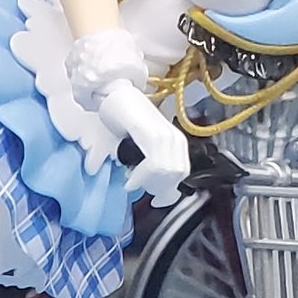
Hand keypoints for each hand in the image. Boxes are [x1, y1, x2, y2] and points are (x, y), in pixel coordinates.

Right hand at [99, 78, 189, 205]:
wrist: (115, 95)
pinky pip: (155, 165)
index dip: (169, 193)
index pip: (183, 173)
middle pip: (176, 177)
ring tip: (134, 181)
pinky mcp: (153, 135)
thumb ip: (148, 164)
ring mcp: (166, 136)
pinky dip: (142, 177)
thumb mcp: (140, 146)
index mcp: (176, 141)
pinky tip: (131, 179)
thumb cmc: (124, 118)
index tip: (156, 202)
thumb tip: (150, 188)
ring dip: (148, 183)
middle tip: (139, 186)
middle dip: (156, 188)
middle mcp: (175, 138)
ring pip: (168, 173)